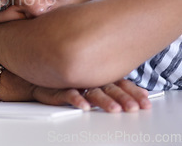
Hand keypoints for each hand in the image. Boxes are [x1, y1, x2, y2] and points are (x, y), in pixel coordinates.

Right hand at [31, 79, 150, 112]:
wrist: (41, 76)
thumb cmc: (70, 79)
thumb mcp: (95, 82)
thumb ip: (116, 86)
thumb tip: (144, 93)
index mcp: (101, 74)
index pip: (120, 83)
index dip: (133, 92)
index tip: (145, 102)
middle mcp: (90, 77)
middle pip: (109, 87)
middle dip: (122, 98)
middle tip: (132, 108)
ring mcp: (75, 81)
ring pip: (92, 91)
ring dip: (103, 101)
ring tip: (113, 109)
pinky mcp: (60, 86)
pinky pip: (69, 93)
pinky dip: (77, 99)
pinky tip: (84, 106)